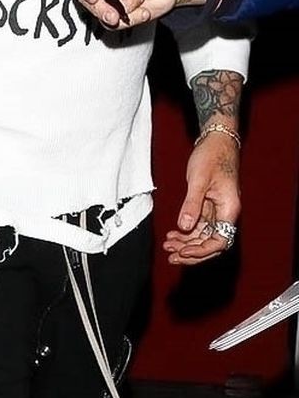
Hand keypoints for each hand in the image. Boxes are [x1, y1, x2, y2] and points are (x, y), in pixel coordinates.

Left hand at [163, 132, 240, 266]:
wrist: (216, 140)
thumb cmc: (211, 155)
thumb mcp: (199, 179)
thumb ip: (192, 203)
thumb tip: (184, 227)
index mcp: (229, 209)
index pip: (219, 241)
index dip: (202, 250)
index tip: (183, 251)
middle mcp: (226, 214)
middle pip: (211, 244)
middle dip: (192, 252)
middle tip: (171, 256)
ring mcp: (217, 211)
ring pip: (204, 237)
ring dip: (186, 244)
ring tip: (167, 246)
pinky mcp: (209, 207)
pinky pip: (199, 227)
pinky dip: (186, 233)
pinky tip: (172, 235)